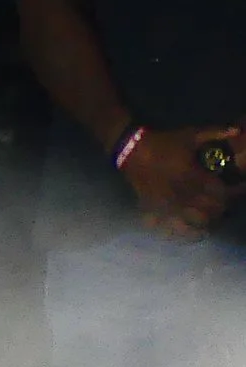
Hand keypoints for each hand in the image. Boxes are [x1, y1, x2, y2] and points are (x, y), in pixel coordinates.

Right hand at [123, 125, 237, 239]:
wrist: (132, 150)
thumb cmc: (164, 143)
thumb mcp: (190, 134)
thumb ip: (214, 132)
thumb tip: (237, 130)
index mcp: (192, 175)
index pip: (218, 192)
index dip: (231, 195)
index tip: (237, 193)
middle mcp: (181, 192)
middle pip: (206, 210)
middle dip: (218, 212)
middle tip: (224, 210)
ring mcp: (166, 202)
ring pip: (188, 222)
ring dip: (200, 226)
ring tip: (208, 228)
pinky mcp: (153, 207)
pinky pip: (166, 225)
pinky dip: (177, 232)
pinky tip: (183, 235)